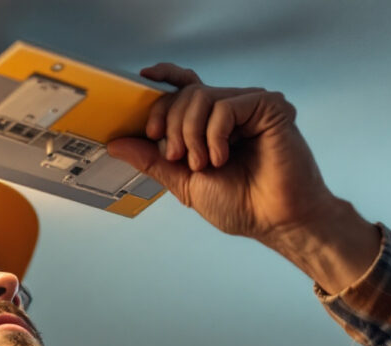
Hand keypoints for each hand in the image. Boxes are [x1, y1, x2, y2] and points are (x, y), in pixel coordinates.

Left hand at [107, 63, 335, 244]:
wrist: (273, 220)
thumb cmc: (240, 204)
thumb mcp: (183, 181)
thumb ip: (152, 160)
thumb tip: (117, 144)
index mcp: (211, 123)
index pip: (185, 86)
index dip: (164, 79)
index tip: (144, 80)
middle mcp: (230, 109)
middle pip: (184, 94)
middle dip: (171, 127)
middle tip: (177, 157)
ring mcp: (250, 106)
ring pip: (200, 97)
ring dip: (190, 134)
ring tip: (203, 164)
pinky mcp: (270, 107)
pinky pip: (225, 106)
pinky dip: (214, 135)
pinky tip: (222, 157)